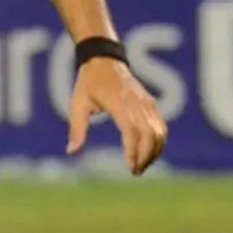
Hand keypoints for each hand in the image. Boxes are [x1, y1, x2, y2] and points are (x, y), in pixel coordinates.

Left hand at [67, 57, 167, 175]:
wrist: (105, 60)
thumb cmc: (89, 82)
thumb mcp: (77, 103)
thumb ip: (76, 128)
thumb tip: (71, 151)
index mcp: (118, 102)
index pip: (132, 129)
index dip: (134, 150)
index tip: (130, 167)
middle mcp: (136, 102)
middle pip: (150, 134)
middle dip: (145, 156)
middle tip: (135, 172)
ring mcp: (147, 102)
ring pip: (160, 132)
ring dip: (154, 152)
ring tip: (141, 166)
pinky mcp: (151, 104)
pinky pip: (161, 126)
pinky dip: (159, 143)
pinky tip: (149, 154)